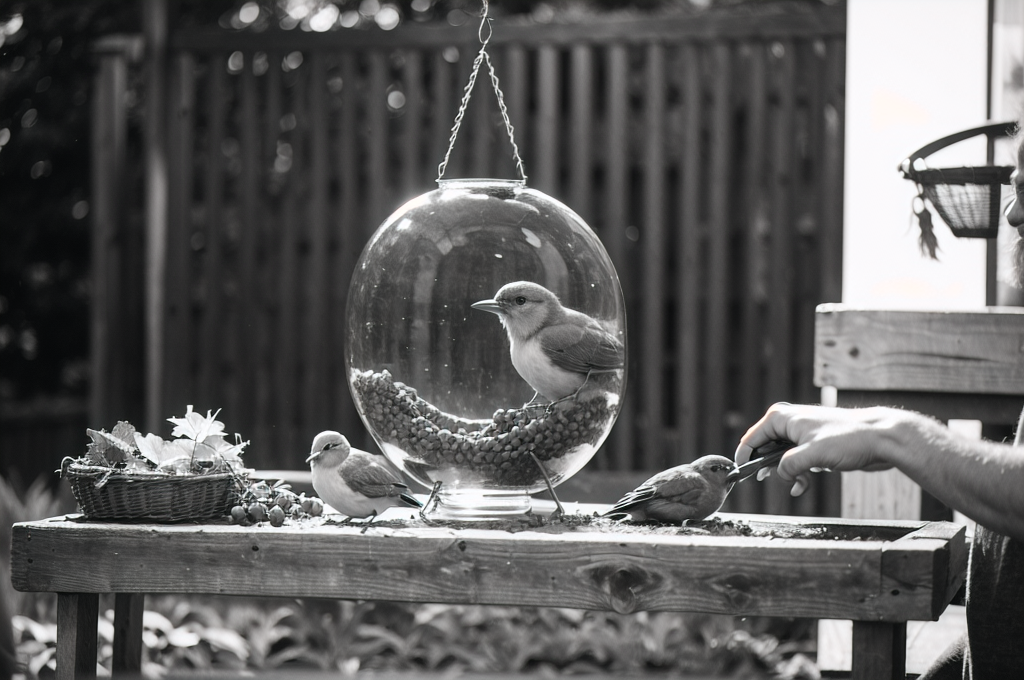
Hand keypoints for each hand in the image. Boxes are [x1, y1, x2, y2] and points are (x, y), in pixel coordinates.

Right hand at [735, 403, 898, 496]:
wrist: (881, 438)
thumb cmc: (848, 439)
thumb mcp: (813, 455)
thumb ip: (789, 466)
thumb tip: (778, 474)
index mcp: (782, 418)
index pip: (751, 438)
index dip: (744, 458)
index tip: (741, 476)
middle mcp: (789, 423)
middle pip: (764, 449)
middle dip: (768, 468)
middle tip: (766, 481)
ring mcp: (802, 434)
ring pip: (781, 458)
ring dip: (787, 474)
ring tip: (797, 485)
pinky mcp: (814, 444)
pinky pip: (797, 462)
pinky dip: (798, 475)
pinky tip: (802, 485)